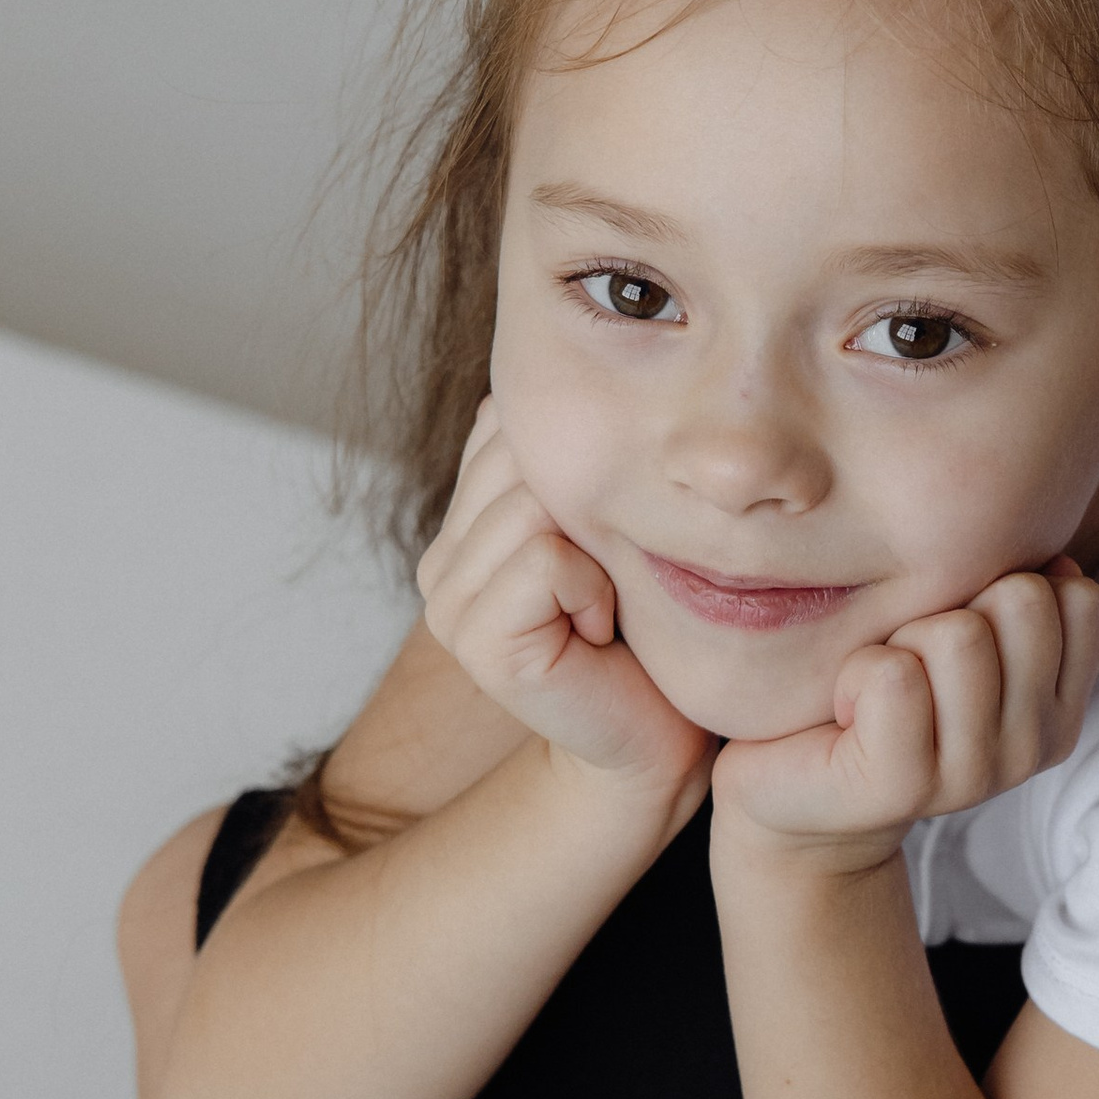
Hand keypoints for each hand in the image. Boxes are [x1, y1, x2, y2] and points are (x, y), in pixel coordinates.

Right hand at [418, 401, 713, 794]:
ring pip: (533, 505)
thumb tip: (572, 360)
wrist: (658, 738)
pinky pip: (541, 559)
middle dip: (593, 506)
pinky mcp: (472, 638)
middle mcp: (441, 554)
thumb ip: (577, 460)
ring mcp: (445, 599)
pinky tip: (597, 630)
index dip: (586, 467)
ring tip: (604, 605)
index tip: (607, 540)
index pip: (512, 424)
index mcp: (466, 516)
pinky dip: (589, 589)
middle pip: (523, 457)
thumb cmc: (650, 629)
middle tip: (611, 578)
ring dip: (597, 552)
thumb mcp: (613, 525)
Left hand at [710, 563, 1098, 871]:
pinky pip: (893, 676)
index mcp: (1058, 710)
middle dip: (951, 606)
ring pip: (958, 635)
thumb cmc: (880, 698)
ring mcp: (975, 775)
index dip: (1005, 586)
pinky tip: (846, 710)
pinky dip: (854, 672)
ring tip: (877, 687)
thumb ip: (1017, 606)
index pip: (1078, 600)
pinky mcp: (905, 787)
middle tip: (910, 658)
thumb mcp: (964, 644)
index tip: (959, 636)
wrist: (800, 798)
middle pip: (1020, 600)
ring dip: (899, 640)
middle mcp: (1032, 748)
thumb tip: (1055, 563)